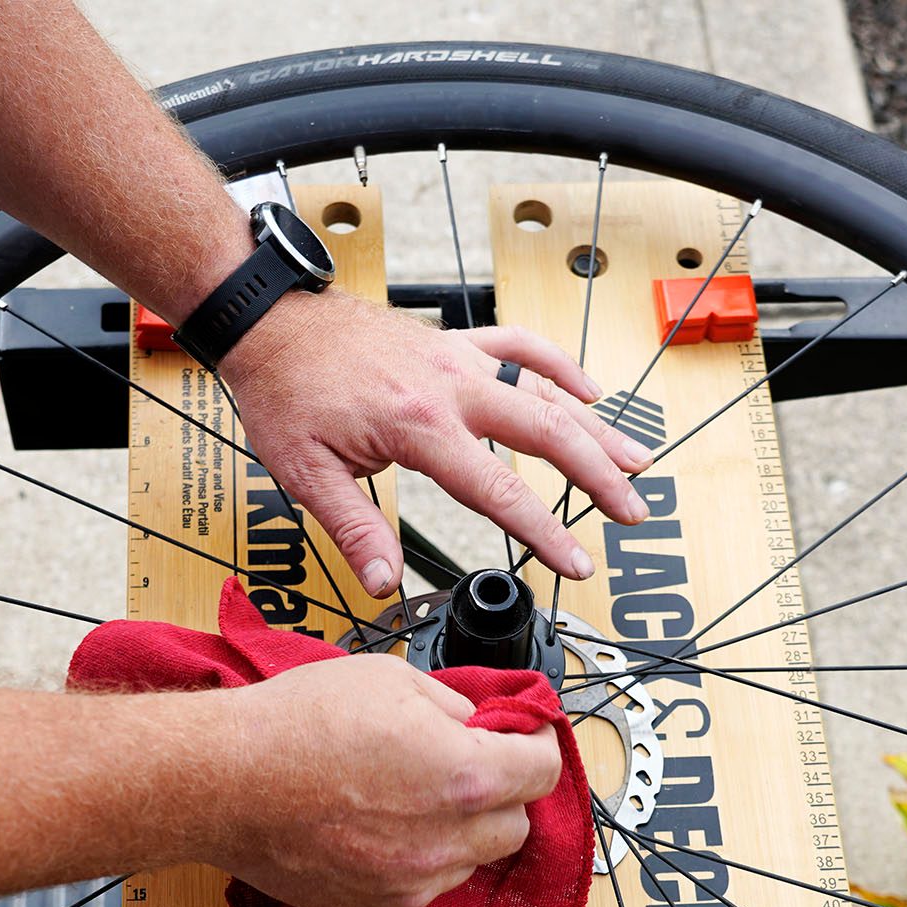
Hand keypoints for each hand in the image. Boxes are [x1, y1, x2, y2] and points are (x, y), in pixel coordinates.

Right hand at [200, 653, 562, 906]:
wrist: (222, 783)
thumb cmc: (294, 726)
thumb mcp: (388, 678)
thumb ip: (451, 705)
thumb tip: (473, 722)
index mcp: (464, 775)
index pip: (543, 769)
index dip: (536, 744)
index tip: (523, 736)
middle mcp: (447, 839)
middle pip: (516, 825)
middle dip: (501, 792)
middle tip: (465, 764)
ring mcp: (413, 882)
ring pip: (470, 860)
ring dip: (458, 830)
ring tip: (407, 796)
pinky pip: (423, 886)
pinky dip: (416, 859)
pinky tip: (377, 827)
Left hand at [218, 290, 654, 595]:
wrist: (269, 321)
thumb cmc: (284, 391)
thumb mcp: (308, 473)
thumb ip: (355, 529)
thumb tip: (385, 584)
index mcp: (419, 426)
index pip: (499, 491)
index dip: (544, 532)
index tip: (576, 564)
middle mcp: (451, 387)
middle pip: (547, 434)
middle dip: (598, 477)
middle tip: (633, 512)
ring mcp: (458, 360)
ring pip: (545, 392)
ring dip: (595, 428)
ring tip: (637, 462)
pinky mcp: (453, 344)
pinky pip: (521, 347)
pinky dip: (559, 367)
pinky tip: (589, 392)